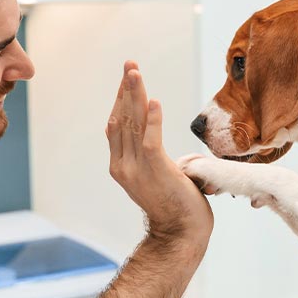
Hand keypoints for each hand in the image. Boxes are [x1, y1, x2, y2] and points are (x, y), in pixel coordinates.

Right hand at [106, 61, 212, 243]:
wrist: (181, 233)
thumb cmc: (174, 204)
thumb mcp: (153, 175)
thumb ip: (143, 153)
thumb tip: (130, 131)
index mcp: (120, 165)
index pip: (116, 124)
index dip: (121, 99)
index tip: (128, 78)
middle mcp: (123, 166)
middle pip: (122, 119)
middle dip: (126, 90)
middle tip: (129, 65)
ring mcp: (136, 170)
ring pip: (133, 125)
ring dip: (135, 96)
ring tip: (135, 73)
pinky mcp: (155, 172)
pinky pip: (151, 140)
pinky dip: (153, 120)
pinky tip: (155, 101)